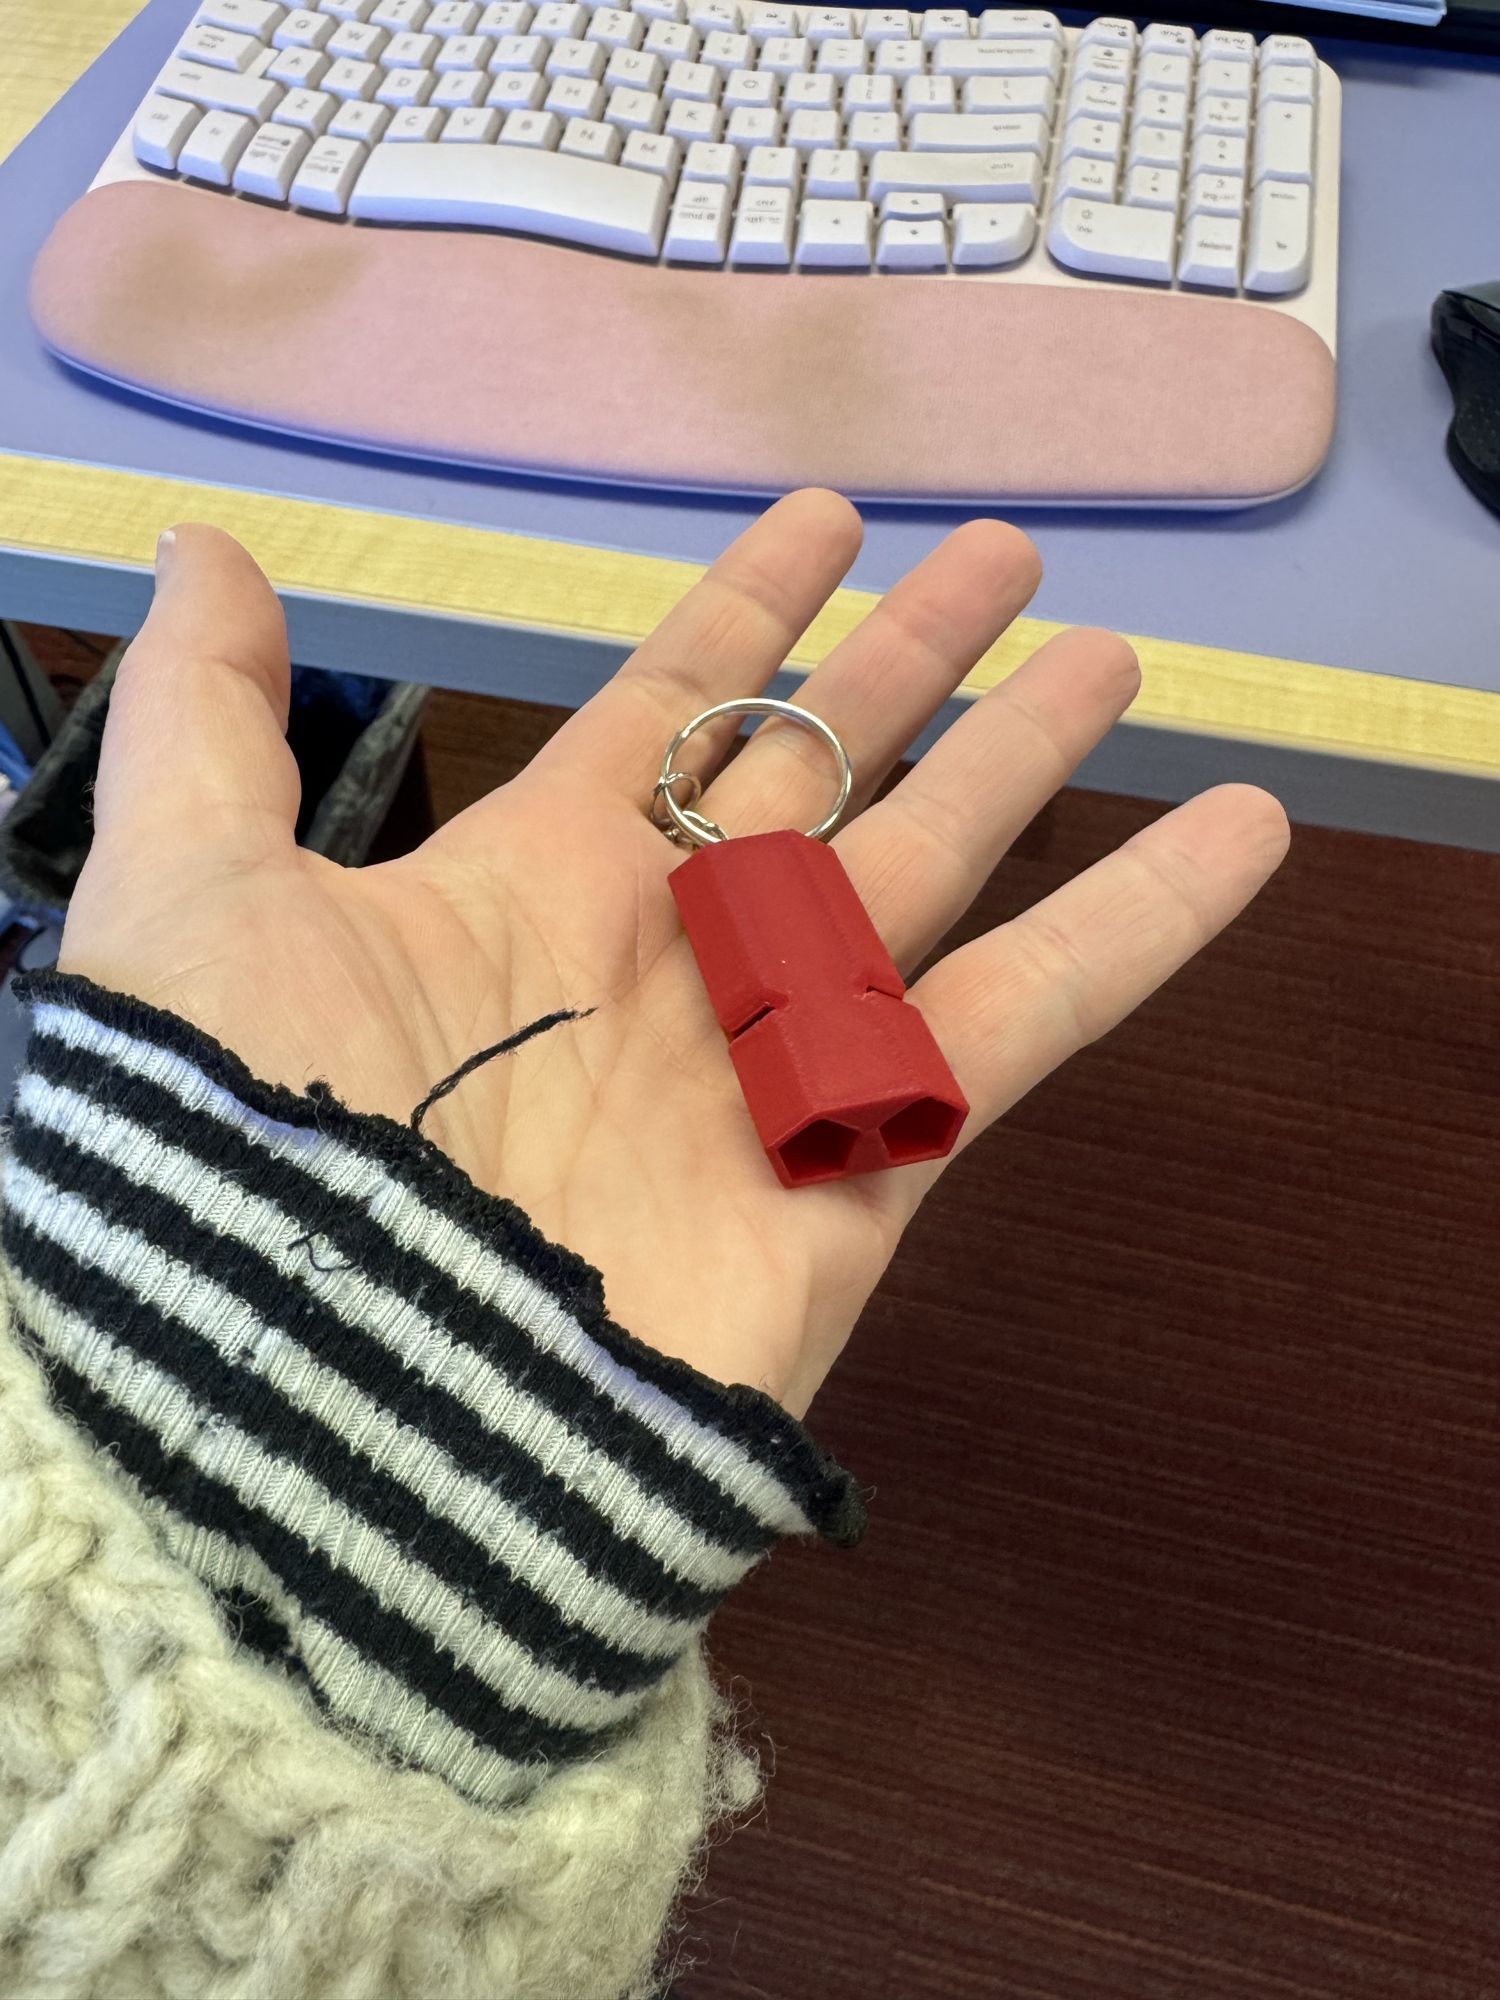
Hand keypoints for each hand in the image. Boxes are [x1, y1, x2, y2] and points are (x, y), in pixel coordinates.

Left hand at [59, 491, 1287, 1417]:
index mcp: (530, 885)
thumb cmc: (248, 1149)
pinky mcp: (865, 1175)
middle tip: (1010, 556)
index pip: (669, 711)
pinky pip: (1023, 1021)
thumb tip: (210, 554)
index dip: (748, 610)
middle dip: (911, 664)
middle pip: (824, 772)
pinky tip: (1236, 832)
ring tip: (1119, 657)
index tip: (830, 515)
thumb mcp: (189, 902)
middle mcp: (668, 961)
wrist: (326, 1427)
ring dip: (1030, 765)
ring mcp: (775, 1064)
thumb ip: (210, 722)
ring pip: (936, 872)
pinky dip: (1137, 928)